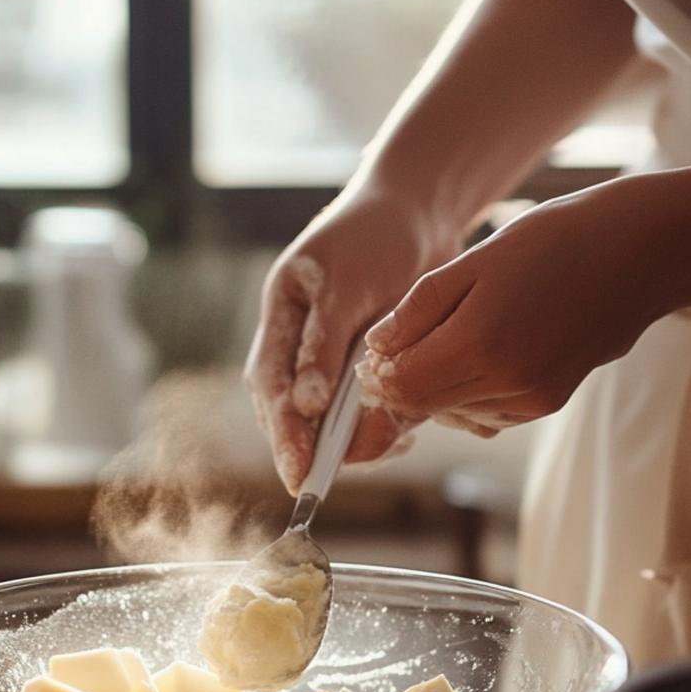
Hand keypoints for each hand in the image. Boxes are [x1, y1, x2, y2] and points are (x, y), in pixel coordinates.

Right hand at [246, 182, 459, 491]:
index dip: (283, 436)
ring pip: (328, 418)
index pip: (272, 389)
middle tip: (327, 483)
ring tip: (388, 447)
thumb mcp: (348, 284)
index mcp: (280, 319)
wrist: (419, 208)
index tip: (298, 474)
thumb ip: (324, 343)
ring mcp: (329, 357)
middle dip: (311, 449)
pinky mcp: (361, 364)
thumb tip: (303, 406)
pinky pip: (362, 408)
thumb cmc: (377, 234)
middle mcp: (298, 345)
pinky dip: (379, 425)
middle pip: (291, 414)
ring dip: (352, 440)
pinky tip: (403, 433)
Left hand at [362, 179, 671, 435]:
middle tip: (414, 339)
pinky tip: (489, 350)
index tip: (383, 347)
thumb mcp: (474, 262)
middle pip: (424, 405)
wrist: (638, 255)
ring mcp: (529, 399)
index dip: (381, 373)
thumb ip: (417, 311)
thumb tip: (376, 348)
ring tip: (462, 333)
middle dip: (407, 379)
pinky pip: (487, 411)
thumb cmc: (553, 242)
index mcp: (479, 343)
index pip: (401, 387)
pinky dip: (472, 390)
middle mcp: (505, 383)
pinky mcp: (546, 404)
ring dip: (440, 384)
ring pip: (454, 412)